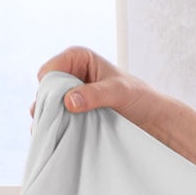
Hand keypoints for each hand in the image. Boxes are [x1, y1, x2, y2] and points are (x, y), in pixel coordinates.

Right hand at [36, 45, 168, 133]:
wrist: (150, 118)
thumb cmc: (138, 97)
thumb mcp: (118, 93)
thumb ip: (94, 95)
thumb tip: (68, 101)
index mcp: (80, 58)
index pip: (52, 68)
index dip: (50, 85)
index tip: (58, 102)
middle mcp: (72, 74)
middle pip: (45, 89)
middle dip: (46, 104)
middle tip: (53, 121)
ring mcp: (70, 94)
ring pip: (47, 105)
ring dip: (49, 118)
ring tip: (55, 130)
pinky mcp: (73, 112)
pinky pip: (55, 118)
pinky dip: (54, 127)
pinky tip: (59, 135)